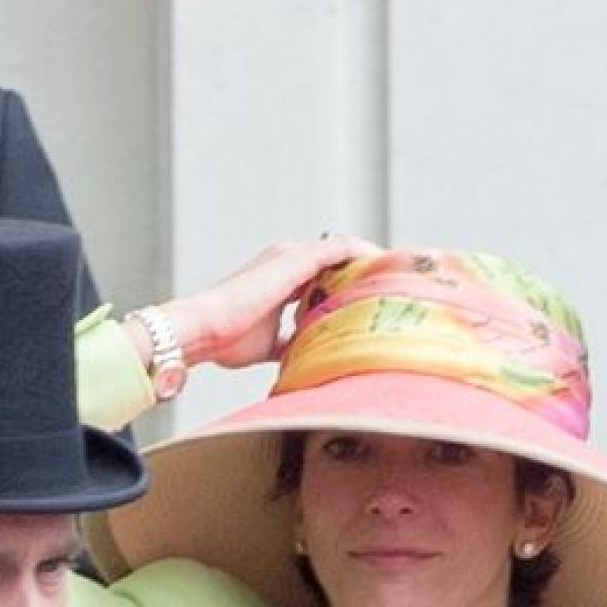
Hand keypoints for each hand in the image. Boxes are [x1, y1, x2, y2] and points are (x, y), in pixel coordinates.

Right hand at [145, 234, 382, 373]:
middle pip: (339, 260)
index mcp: (282, 277)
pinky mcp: (296, 259)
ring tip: (402, 277)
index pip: (326, 275)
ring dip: (372, 264)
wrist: (205, 328)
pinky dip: (365, 256)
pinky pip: (341, 249)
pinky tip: (387, 269)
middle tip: (398, 289)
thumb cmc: (227, 338)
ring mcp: (292, 256)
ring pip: (344, 251)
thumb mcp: (270, 344)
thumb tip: (307, 357)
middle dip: (368, 274)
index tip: (375, 299)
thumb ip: (291, 342)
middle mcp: (289, 260)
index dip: (351, 284)